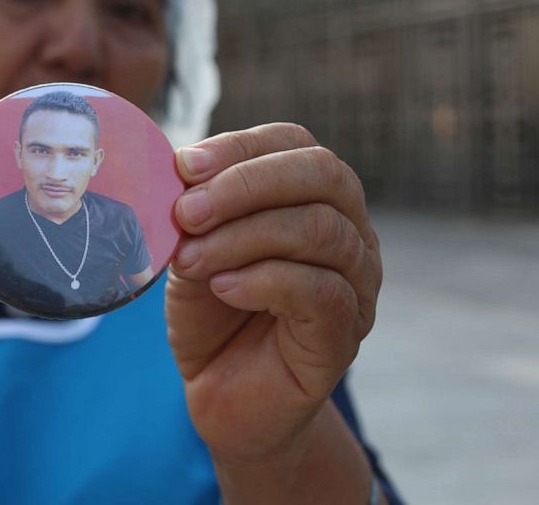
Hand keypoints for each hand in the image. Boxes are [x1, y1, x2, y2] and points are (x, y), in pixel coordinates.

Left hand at [165, 123, 381, 461]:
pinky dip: (262, 280)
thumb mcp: (194, 247)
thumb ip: (197, 211)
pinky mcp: (347, 332)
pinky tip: (222, 288)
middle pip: (322, 174)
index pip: (293, 144)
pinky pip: (320, 290)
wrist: (223, 394)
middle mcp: (349, 230)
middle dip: (245, 185)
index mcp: (312, 197)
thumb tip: (181, 169)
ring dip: (243, 237)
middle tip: (186, 212)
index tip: (183, 166)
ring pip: (320, 230)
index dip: (239, 147)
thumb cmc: (211, 313)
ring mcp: (357, 281)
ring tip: (191, 259)